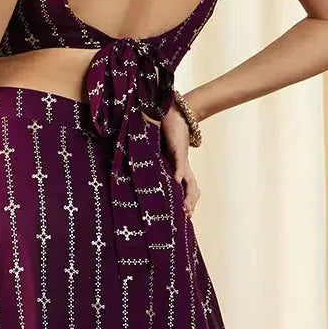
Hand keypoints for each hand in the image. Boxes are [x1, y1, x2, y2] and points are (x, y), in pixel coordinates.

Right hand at [159, 101, 199, 218]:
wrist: (173, 112)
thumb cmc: (164, 130)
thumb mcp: (156, 150)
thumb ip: (150, 160)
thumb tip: (136, 171)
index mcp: (177, 167)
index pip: (185, 187)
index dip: (186, 201)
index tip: (184, 215)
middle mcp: (182, 165)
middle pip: (191, 188)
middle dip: (189, 202)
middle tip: (186, 216)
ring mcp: (181, 159)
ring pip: (190, 181)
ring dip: (188, 195)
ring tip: (185, 208)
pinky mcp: (179, 149)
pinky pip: (179, 163)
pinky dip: (178, 173)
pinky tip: (176, 181)